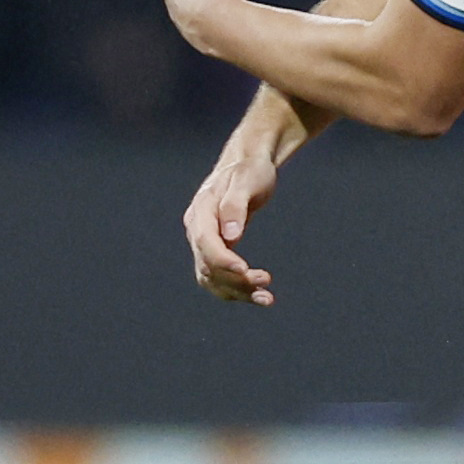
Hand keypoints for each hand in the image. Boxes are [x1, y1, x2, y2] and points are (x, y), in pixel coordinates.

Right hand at [184, 147, 279, 304]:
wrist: (248, 165)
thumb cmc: (249, 170)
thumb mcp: (246, 180)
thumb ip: (235, 205)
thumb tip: (231, 236)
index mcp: (201, 212)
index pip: (206, 243)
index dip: (223, 260)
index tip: (245, 270)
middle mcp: (197, 231)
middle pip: (208, 266)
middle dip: (235, 279)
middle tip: (266, 281)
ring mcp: (204, 244)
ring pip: (213, 279)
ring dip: (237, 292)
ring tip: (266, 298)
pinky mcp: (216, 252)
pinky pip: (222, 279)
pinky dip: (238, 290)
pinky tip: (261, 296)